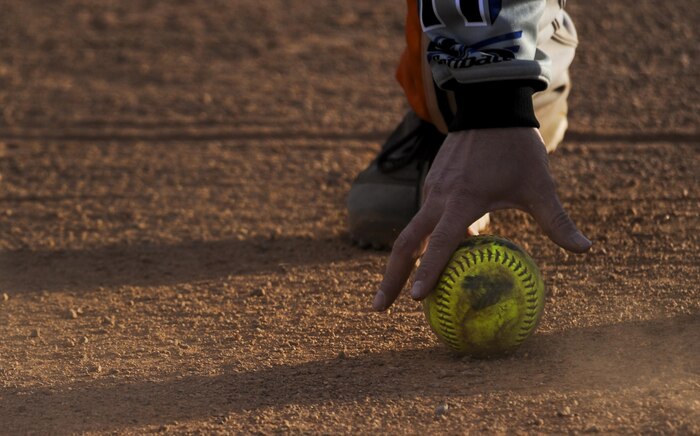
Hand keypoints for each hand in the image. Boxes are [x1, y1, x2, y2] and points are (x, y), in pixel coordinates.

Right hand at [372, 127, 590, 310]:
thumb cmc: (516, 148)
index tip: (416, 300)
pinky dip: (424, 241)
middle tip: (379, 309)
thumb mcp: (539, 186)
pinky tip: (435, 254)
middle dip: (389, 279)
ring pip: (411, 232)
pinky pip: (426, 218)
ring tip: (398, 292)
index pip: (440, 245)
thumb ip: (557, 220)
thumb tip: (586, 250)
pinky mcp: (433, 183)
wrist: (489, 106)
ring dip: (402, 262)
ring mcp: (432, 190)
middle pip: (404, 244)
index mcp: (462, 201)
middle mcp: (438, 198)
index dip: (427, 273)